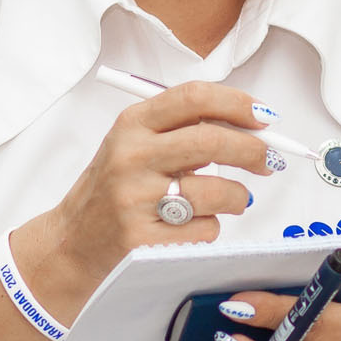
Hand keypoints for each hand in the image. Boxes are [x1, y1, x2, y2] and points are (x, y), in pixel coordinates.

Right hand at [22, 82, 277, 313]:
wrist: (72, 242)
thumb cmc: (116, 191)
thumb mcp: (136, 146)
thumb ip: (184, 130)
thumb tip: (253, 126)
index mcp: (132, 124)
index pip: (194, 98)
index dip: (237, 104)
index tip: (264, 117)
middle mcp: (131, 157)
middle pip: (211, 141)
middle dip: (253, 150)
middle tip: (268, 160)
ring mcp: (135, 200)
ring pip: (217, 191)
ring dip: (237, 197)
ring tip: (230, 200)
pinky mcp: (144, 240)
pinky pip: (205, 230)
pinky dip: (209, 228)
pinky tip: (189, 228)